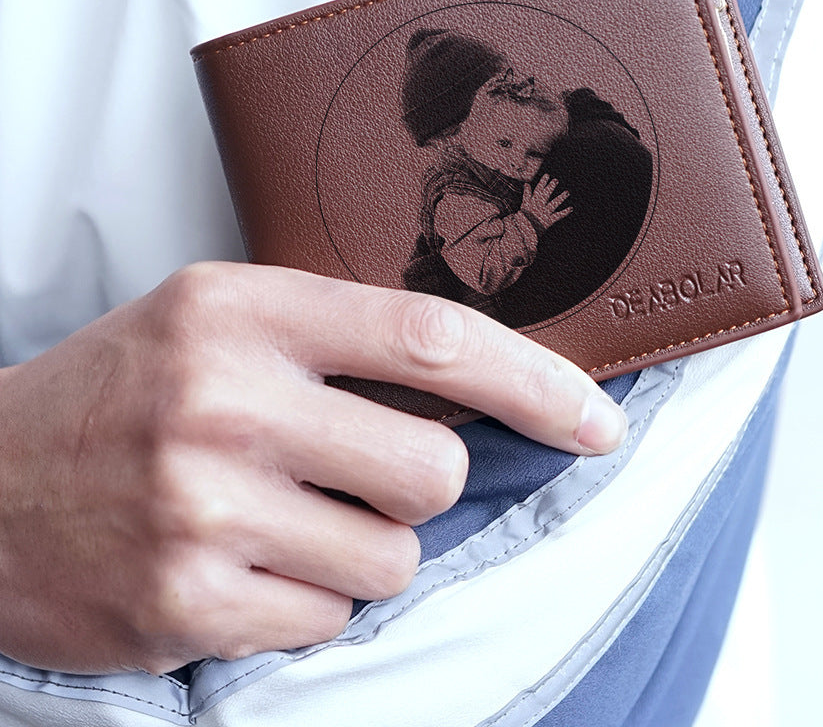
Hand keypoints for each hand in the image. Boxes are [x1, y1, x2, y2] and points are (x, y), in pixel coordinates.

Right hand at [0, 262, 625, 674]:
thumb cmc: (122, 390)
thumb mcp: (219, 317)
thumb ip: (339, 337)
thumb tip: (480, 386)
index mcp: (246, 310)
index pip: (431, 339)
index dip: (534, 380)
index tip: (595, 418)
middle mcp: (225, 402)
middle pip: (432, 470)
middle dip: (420, 484)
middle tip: (355, 471)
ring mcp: (203, 511)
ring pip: (390, 557)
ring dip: (359, 546)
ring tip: (278, 517)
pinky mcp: (185, 606)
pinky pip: (328, 617)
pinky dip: (307, 597)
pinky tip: (239, 564)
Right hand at [520, 174, 572, 231]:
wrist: (524, 232)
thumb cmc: (524, 219)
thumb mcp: (524, 205)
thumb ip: (526, 194)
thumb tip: (527, 184)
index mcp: (532, 202)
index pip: (538, 190)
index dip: (543, 182)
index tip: (547, 175)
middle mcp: (539, 206)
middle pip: (545, 195)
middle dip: (550, 187)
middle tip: (556, 181)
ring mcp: (544, 213)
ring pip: (553, 204)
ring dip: (560, 198)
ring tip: (567, 193)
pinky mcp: (549, 221)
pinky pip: (558, 216)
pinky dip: (564, 212)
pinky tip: (570, 208)